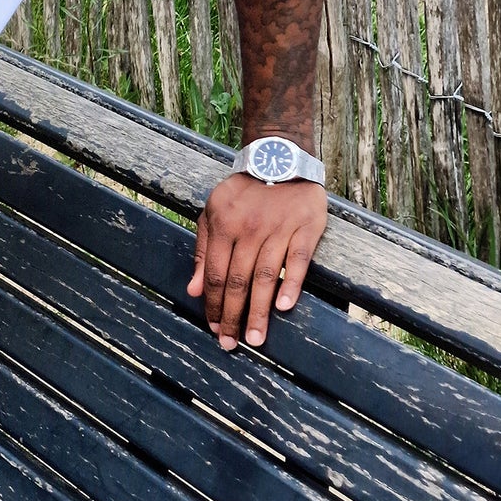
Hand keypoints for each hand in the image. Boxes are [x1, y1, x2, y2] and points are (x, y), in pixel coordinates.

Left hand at [187, 171, 326, 350]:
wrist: (281, 157)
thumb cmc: (243, 191)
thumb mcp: (213, 212)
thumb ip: (203, 250)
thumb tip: (194, 289)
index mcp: (223, 224)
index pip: (216, 274)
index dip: (214, 304)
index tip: (214, 327)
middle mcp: (249, 228)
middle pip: (239, 281)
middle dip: (233, 316)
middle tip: (231, 343)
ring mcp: (279, 228)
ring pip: (266, 277)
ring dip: (259, 312)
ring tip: (255, 338)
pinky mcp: (306, 228)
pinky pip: (298, 261)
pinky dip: (291, 284)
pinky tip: (284, 307)